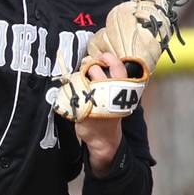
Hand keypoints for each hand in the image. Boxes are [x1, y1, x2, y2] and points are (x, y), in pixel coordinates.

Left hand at [74, 52, 124, 176]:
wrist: (103, 138)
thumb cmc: (109, 113)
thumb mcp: (118, 97)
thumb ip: (113, 80)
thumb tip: (99, 60)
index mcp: (122, 92)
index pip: (118, 68)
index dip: (109, 58)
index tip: (102, 56)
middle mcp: (109, 96)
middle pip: (96, 70)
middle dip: (90, 65)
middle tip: (88, 67)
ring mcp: (95, 102)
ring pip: (82, 79)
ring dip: (79, 76)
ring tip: (81, 80)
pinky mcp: (82, 110)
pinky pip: (72, 91)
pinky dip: (71, 88)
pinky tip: (75, 91)